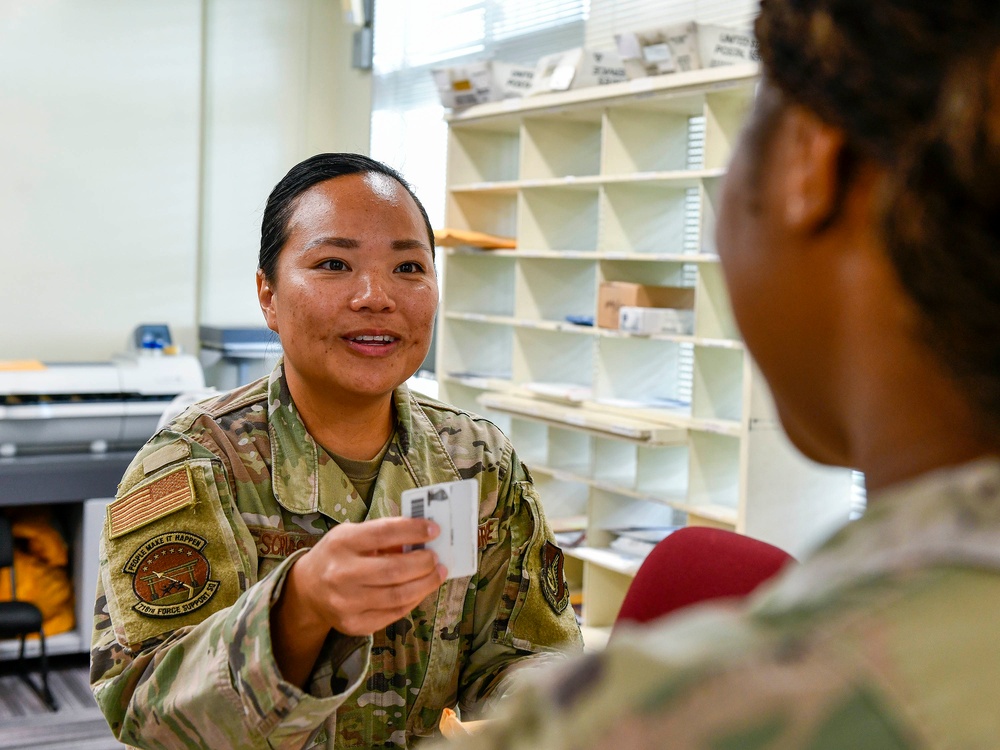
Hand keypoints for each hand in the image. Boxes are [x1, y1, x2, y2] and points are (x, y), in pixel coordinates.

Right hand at [283, 516, 446, 636]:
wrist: (308, 591)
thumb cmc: (338, 556)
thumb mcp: (352, 535)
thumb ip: (383, 535)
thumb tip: (423, 537)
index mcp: (341, 543)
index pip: (383, 533)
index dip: (413, 531)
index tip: (434, 530)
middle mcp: (341, 574)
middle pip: (394, 570)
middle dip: (424, 563)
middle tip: (436, 557)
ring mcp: (346, 603)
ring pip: (398, 595)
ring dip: (425, 583)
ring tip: (437, 573)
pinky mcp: (354, 625)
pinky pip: (394, 613)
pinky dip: (414, 600)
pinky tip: (421, 589)